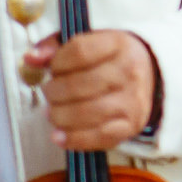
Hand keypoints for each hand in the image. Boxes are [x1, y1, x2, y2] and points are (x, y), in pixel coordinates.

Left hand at [27, 30, 157, 149]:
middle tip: (50, 92)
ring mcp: (132, 100)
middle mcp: (129, 72)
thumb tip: (32, 58)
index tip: (54, 67)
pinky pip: (98, 136)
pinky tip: (59, 135)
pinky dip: (73, 139)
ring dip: (59, 115)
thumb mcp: (88, 42)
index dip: (57, 62)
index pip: (79, 51)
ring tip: (53, 112)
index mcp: (119, 44)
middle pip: (78, 85)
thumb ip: (56, 46)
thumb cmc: (110, 59)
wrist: (150, 78)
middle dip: (54, 92)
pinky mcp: (131, 125)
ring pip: (86, 112)